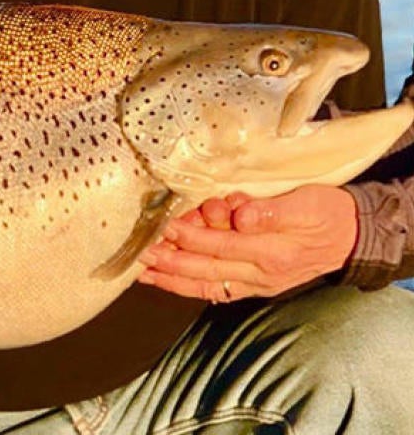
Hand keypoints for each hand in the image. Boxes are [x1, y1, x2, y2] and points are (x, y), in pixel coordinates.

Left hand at [136, 185, 358, 301]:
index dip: (192, 237)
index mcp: (272, 251)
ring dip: (173, 280)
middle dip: (171, 263)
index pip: (222, 246)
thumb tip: (242, 216)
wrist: (352, 238)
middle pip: (207, 270)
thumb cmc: (326, 213)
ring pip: (207, 285)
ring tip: (143, 272)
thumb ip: (271, 211)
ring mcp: (258, 283)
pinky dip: (189, 286)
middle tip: (141, 255)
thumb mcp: (305, 203)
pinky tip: (166, 281)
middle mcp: (261, 274)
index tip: (166, 227)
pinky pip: (216, 290)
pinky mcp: (255, 285)